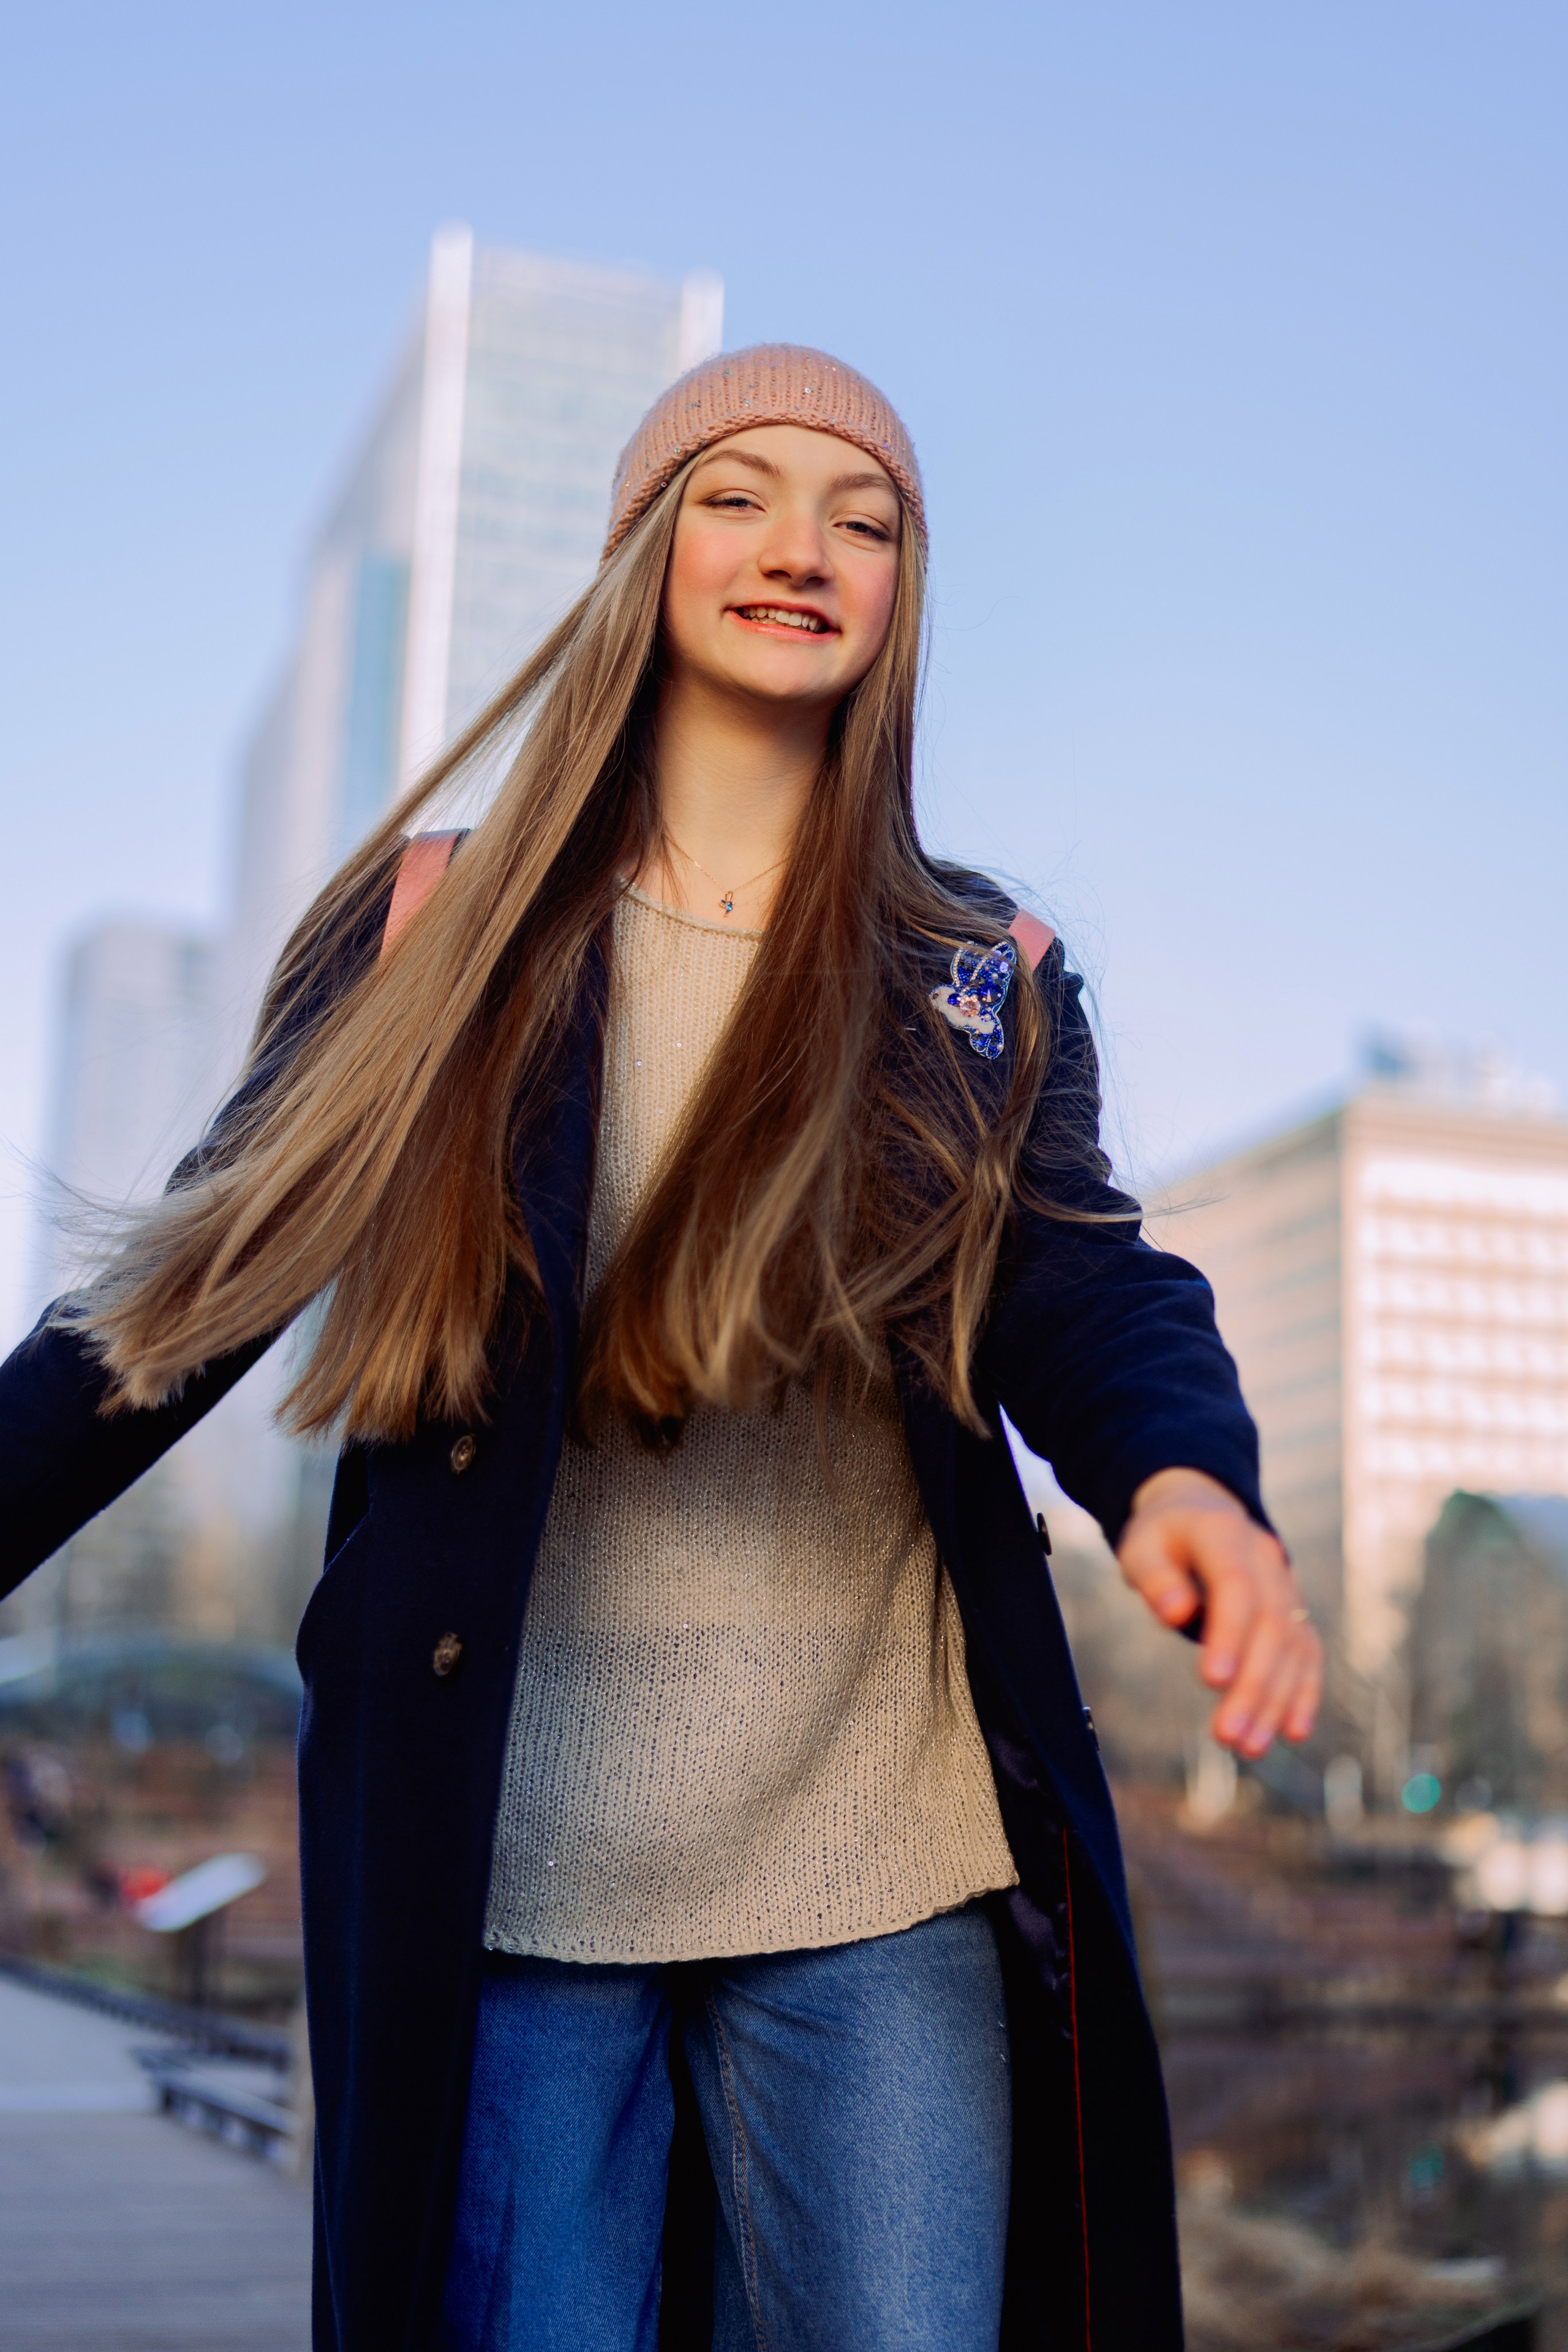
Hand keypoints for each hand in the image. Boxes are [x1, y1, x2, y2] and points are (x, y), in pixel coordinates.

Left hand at [1116, 1467, 1322, 1756]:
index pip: (1236, 1588)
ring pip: (1293, 1646)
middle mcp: (1267, 1561)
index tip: (1212, 1681)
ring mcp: (1287, 1587)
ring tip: (1249, 1748)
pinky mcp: (1294, 1613)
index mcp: (1225, 1535)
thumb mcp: (1142, 1545)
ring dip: (1276, 1700)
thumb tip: (1176, 1613)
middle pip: (1269, 1626)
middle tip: (1228, 1737)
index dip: (1229, 1635)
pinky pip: (1308, 1653)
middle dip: (1253, 1685)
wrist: (1202, 1510)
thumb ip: (1155, 1578)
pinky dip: (1303, 1692)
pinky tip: (1292, 1732)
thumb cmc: (1163, 1537)